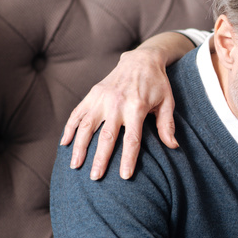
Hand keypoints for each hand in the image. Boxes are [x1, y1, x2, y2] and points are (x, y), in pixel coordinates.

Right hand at [61, 34, 189, 179]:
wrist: (140, 59)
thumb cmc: (157, 84)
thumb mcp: (167, 102)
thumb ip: (167, 125)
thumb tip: (173, 147)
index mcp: (136, 107)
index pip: (131, 138)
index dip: (128, 158)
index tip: (124, 176)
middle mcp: (116, 103)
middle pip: (106, 136)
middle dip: (99, 158)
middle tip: (95, 178)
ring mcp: (101, 98)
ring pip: (86, 126)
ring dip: (79, 147)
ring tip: (75, 166)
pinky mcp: (92, 94)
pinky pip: (77, 113)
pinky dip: (69, 128)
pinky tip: (64, 144)